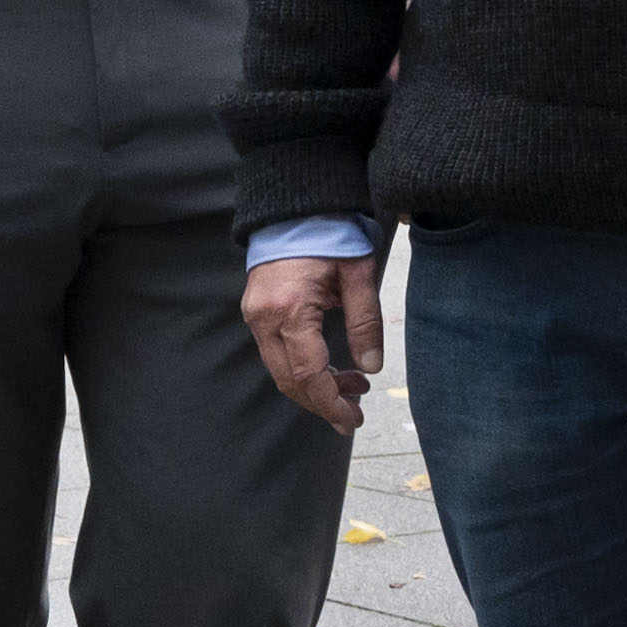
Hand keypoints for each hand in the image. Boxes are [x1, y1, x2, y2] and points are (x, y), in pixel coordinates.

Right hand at [242, 248, 386, 432]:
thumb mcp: (358, 274)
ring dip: (314, 386)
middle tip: (355, 412)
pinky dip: (302, 368)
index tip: (352, 420)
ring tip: (352, 385)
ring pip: (280, 371)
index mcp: (291, 309)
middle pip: (289, 380)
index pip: (308, 373)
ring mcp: (255, 315)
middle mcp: (265, 317)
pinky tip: (330, 366)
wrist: (294, 206)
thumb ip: (365, 322)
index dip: (330, 403)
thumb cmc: (330, 234)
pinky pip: (276, 353)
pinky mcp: (255, 312)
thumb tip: (371, 367)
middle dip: (322, 402)